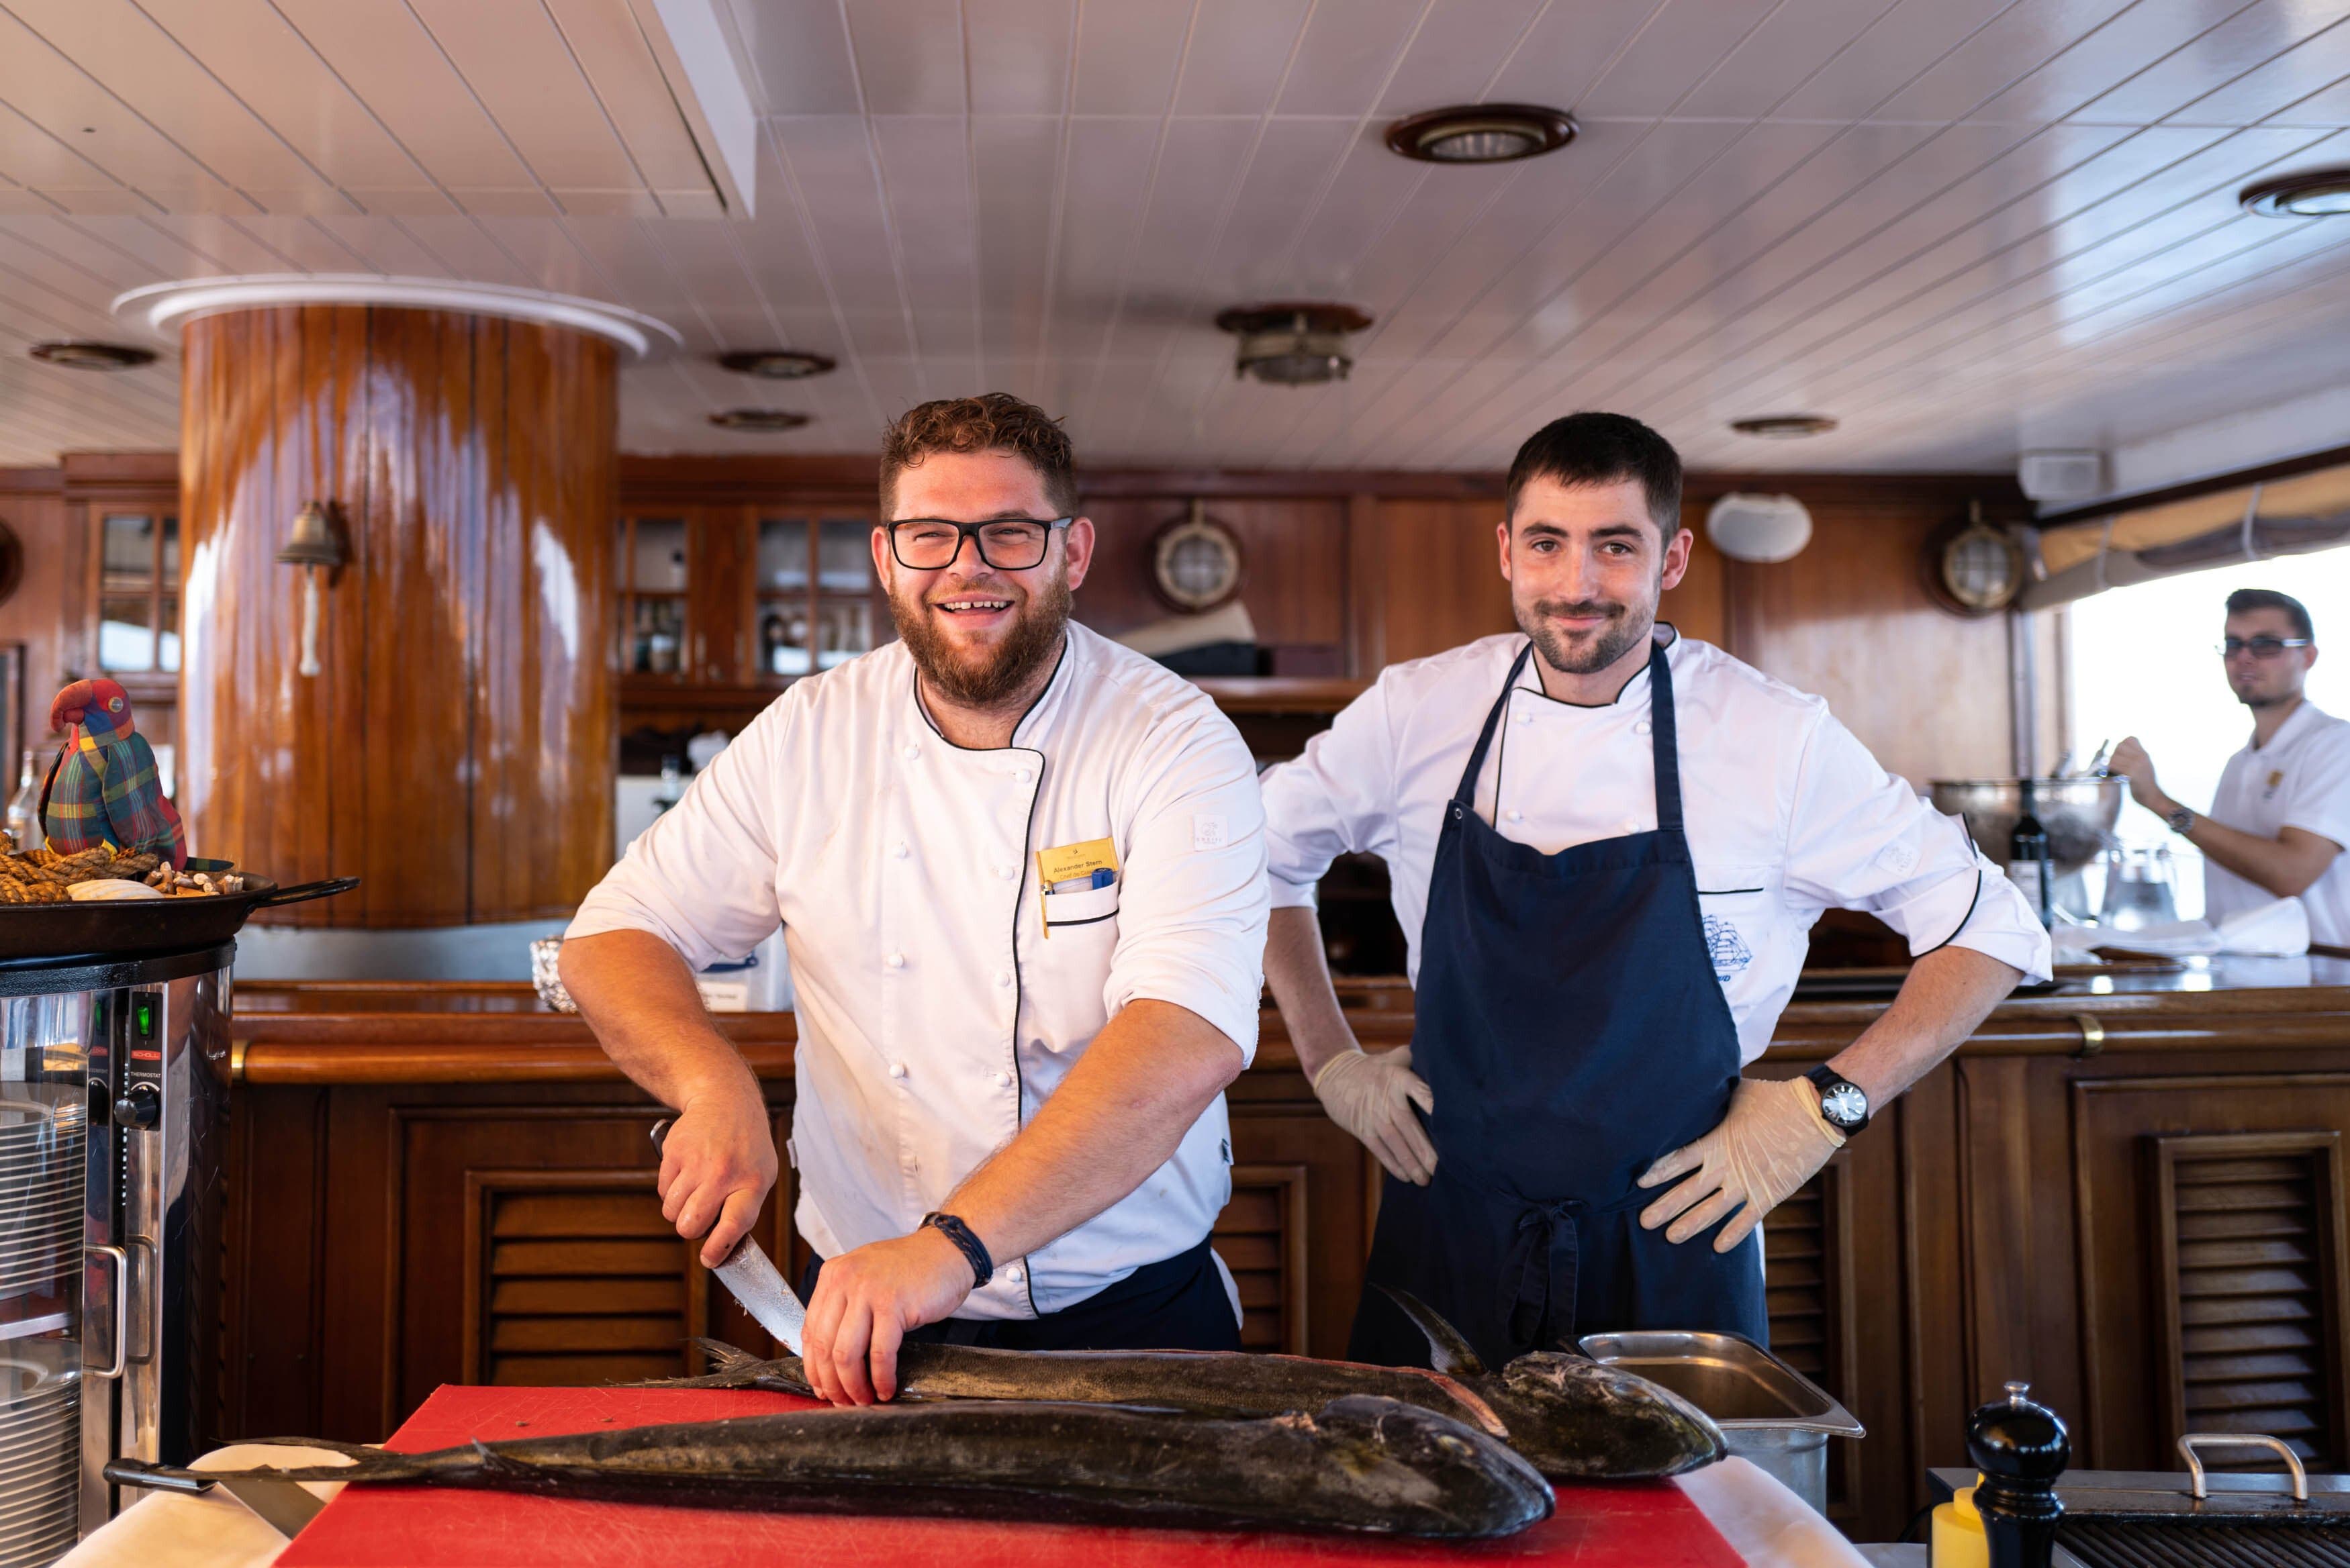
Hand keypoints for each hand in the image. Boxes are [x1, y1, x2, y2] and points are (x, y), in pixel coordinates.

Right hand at [657, 1081, 777, 1267]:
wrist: (726, 1101)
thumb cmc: (747, 1147)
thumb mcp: (762, 1174)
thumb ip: (745, 1209)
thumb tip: (723, 1248)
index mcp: (753, 1181)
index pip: (734, 1224)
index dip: (718, 1249)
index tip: (709, 1260)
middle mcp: (724, 1172)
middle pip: (691, 1224)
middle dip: (691, 1229)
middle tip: (700, 1217)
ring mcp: (696, 1161)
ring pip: (671, 1212)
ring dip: (679, 1211)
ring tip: (695, 1193)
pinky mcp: (674, 1152)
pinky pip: (662, 1191)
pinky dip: (670, 1191)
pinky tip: (686, 1174)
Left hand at [801, 1227, 975, 1404]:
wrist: (948, 1250)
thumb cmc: (910, 1270)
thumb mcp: (865, 1280)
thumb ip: (844, 1309)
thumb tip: (830, 1362)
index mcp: (832, 1275)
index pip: (810, 1331)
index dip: (814, 1368)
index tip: (823, 1388)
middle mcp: (845, 1280)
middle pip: (824, 1346)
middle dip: (832, 1383)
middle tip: (843, 1401)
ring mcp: (868, 1291)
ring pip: (846, 1354)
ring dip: (854, 1385)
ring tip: (864, 1399)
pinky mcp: (894, 1304)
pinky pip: (880, 1353)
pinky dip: (881, 1377)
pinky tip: (886, 1388)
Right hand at [1312, 1046, 1436, 1184]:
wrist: (1336, 1075)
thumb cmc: (1375, 1068)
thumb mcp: (1394, 1057)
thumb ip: (1418, 1060)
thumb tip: (1446, 1062)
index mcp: (1398, 1077)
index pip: (1418, 1089)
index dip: (1430, 1102)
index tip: (1446, 1118)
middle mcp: (1386, 1097)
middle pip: (1408, 1124)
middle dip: (1424, 1147)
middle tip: (1440, 1167)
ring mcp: (1373, 1115)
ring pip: (1394, 1141)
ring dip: (1409, 1161)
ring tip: (1424, 1179)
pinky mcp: (1362, 1128)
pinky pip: (1379, 1149)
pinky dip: (1392, 1164)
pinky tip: (1405, 1176)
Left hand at [1635, 1077, 1842, 1251]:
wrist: (1816, 1111)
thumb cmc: (1774, 1097)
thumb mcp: (1737, 1093)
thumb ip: (1714, 1100)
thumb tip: (1695, 1088)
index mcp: (1716, 1140)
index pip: (1677, 1159)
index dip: (1657, 1172)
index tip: (1637, 1183)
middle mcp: (1727, 1165)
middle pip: (1688, 1191)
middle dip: (1664, 1207)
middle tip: (1643, 1222)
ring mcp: (1748, 1183)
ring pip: (1712, 1210)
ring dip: (1690, 1225)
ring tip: (1671, 1237)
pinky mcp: (1770, 1194)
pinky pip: (1747, 1219)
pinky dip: (1733, 1234)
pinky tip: (1718, 1247)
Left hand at [2108, 736, 2163, 811]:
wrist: (2152, 796)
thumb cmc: (2146, 783)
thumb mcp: (2145, 766)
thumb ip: (2137, 757)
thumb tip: (2123, 749)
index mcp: (2144, 754)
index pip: (2130, 739)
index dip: (2122, 744)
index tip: (2120, 754)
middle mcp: (2141, 757)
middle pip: (2120, 746)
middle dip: (2114, 753)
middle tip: (2114, 762)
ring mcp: (2137, 765)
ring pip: (2115, 756)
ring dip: (2110, 762)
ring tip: (2112, 769)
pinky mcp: (2132, 774)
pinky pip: (2115, 766)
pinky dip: (2110, 769)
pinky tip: (2111, 774)